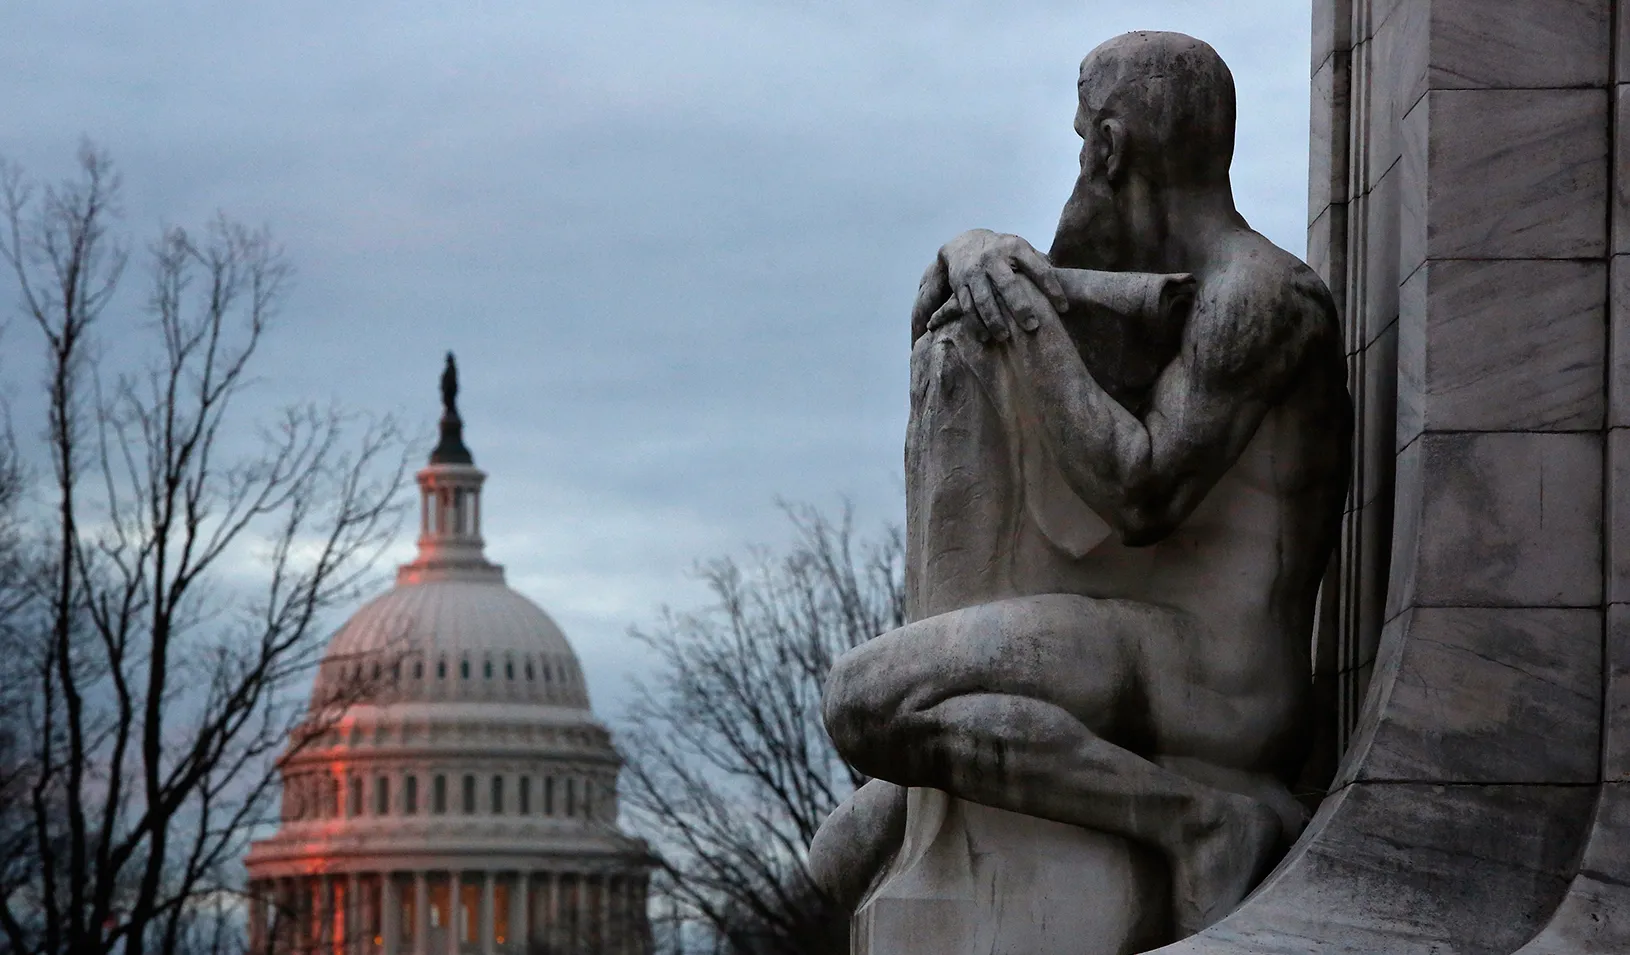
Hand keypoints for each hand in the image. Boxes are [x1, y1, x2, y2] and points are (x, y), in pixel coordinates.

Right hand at [923, 229, 1068, 341]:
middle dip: (1020, 307)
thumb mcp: (1021, 249)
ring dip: (994, 320)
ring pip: (984, 299)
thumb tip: (1064, 281)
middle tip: (1032, 326)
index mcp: (1015, 248)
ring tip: (1004, 337)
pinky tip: (984, 337)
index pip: (1039, 269)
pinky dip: (975, 323)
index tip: (1064, 309)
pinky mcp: (959, 284)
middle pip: (1008, 285)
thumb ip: (1039, 262)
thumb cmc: (1003, 252)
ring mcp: (975, 271)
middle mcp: (993, 258)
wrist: (964, 243)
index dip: (1052, 289)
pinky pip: (967, 306)